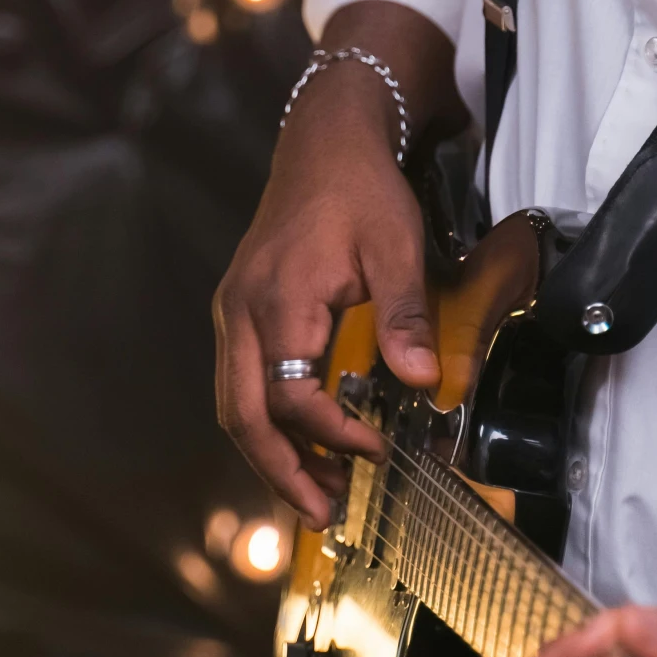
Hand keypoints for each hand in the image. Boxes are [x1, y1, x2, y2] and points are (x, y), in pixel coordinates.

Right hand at [214, 6, 458, 526]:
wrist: (325, 140)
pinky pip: (241, 383)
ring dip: (270, 456)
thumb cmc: (361, 189)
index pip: (289, 395)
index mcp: (276, 300)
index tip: (375, 452)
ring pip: (235, 404)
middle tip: (324, 516)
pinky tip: (300, 445)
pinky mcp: (240, 311)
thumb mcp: (396, 244)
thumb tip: (423, 382)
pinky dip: (265, 424)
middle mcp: (240, 312)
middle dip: (281, 472)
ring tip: (314, 496)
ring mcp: (233, 312)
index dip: (330, 434)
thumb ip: (406, 315)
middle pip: (243, 415)